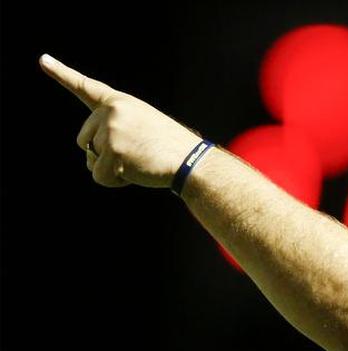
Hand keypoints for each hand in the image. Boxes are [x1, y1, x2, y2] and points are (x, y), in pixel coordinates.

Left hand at [39, 54, 202, 188]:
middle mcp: (111, 112)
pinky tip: (136, 173)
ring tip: (140, 162)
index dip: (62, 73)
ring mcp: (110, 131)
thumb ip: (115, 129)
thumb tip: (91, 153)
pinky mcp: (111, 151)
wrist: (191, 162)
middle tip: (136, 153)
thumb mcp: (143, 126)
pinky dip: (115, 181)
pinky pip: (99, 176)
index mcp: (120, 103)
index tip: (43, 60)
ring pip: (91, 159)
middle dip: (103, 154)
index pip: (86, 87)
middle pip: (84, 139)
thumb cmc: (172, 148)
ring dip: (112, 168)